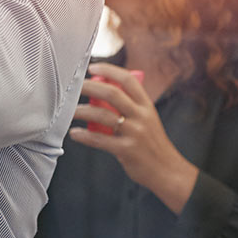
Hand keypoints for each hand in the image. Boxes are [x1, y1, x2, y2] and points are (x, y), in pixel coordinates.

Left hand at [70, 63, 198, 213]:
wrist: (167, 170)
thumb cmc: (152, 144)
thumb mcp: (148, 120)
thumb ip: (132, 107)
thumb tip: (106, 92)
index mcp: (147, 106)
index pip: (129, 80)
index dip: (110, 71)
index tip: (93, 67)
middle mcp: (142, 116)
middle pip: (112, 94)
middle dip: (90, 87)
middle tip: (76, 87)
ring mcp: (134, 133)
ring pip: (103, 115)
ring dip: (82, 111)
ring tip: (71, 112)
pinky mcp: (126, 150)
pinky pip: (100, 140)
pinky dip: (84, 135)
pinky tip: (75, 133)